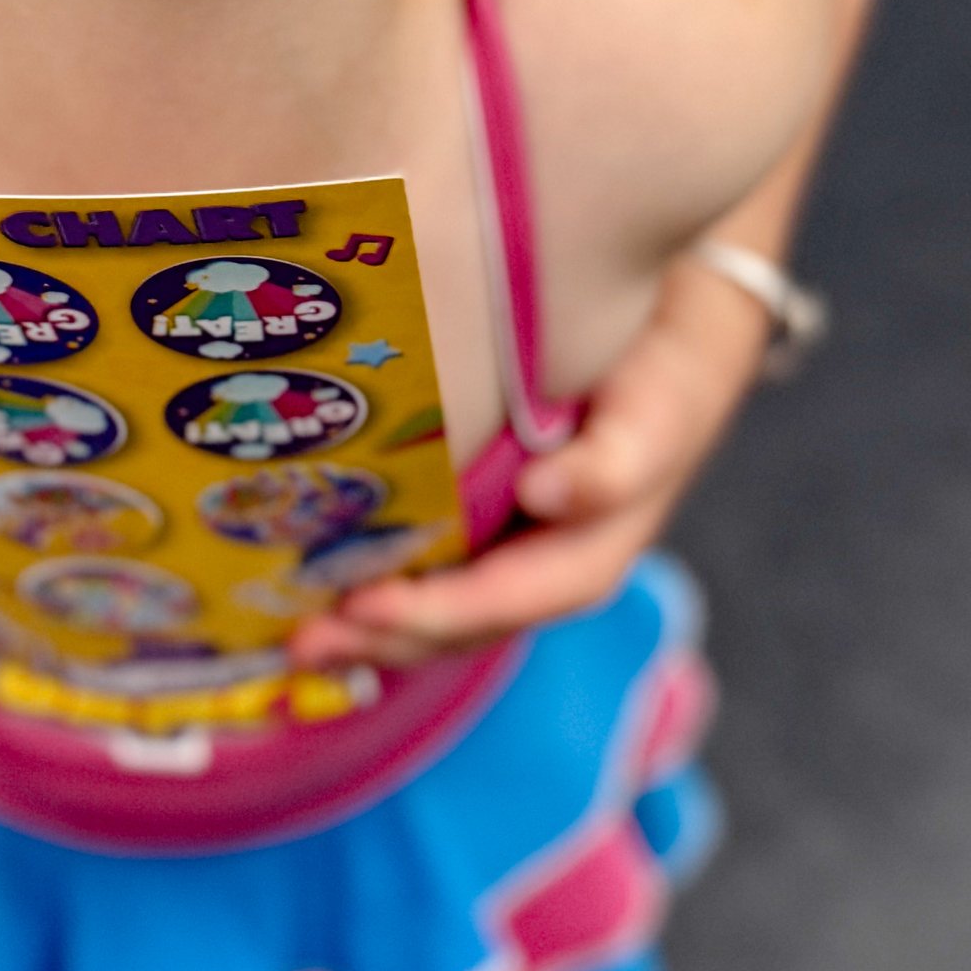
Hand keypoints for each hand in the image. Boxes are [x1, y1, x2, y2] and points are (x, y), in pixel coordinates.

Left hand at [288, 256, 771, 671]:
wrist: (675, 332)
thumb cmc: (664, 375)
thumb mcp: (655, 412)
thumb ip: (614, 463)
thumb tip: (545, 496)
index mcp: (590, 552)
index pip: (510, 599)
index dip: (439, 610)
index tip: (367, 603)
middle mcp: (548, 563)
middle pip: (465, 623)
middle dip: (386, 634)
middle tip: (304, 638)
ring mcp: (516, 546)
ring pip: (441, 607)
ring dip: (369, 627)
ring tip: (295, 635)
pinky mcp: (484, 518)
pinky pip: (430, 567)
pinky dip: (375, 584)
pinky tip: (311, 580)